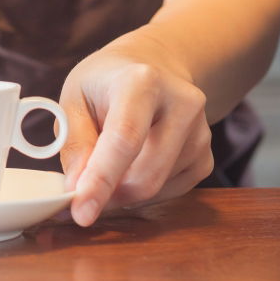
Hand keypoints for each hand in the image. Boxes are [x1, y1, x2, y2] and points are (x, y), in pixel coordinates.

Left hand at [59, 43, 213, 225]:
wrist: (153, 68)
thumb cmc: (106, 84)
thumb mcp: (74, 97)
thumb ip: (73, 142)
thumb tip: (76, 189)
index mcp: (142, 81)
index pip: (124, 138)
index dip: (101, 180)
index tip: (81, 213)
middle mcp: (181, 104)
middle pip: (145, 174)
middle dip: (108, 195)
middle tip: (79, 197)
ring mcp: (201, 132)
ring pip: (156, 189)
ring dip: (122, 193)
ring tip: (106, 167)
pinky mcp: (206, 157)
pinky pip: (170, 193)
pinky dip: (142, 193)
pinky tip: (131, 167)